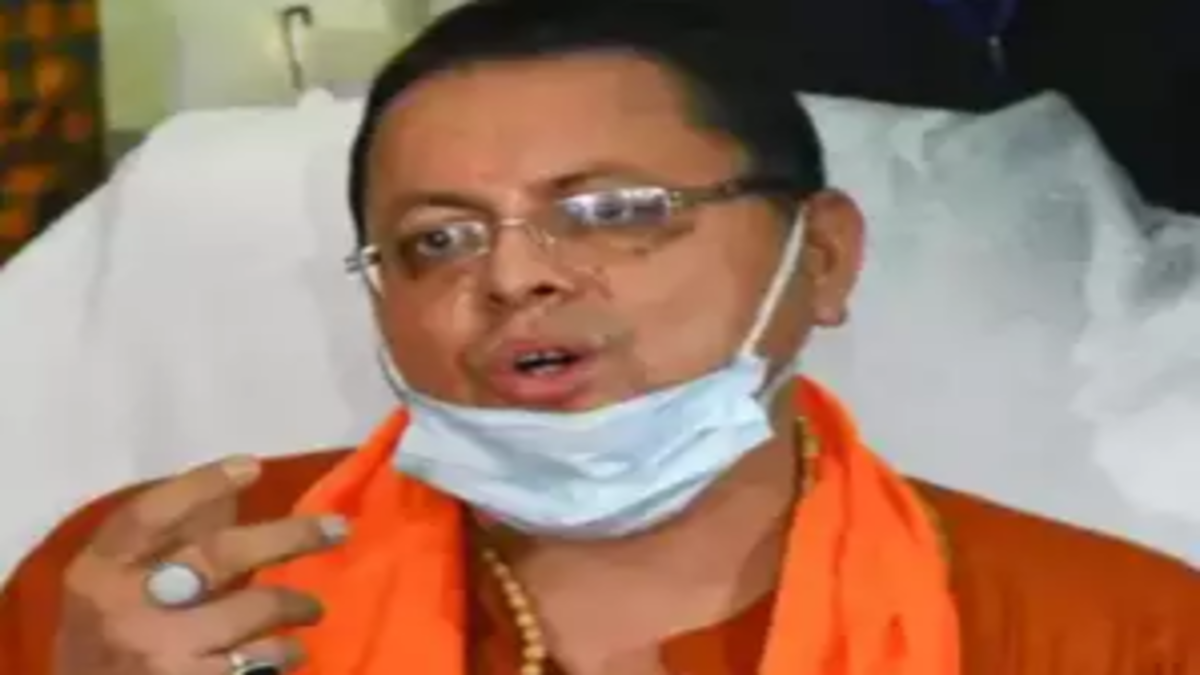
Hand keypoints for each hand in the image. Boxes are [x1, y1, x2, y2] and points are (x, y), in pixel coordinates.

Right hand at [53, 457, 347, 674]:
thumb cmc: (101, 643)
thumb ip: (165, 541)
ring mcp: (159, 656)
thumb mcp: (110, 588)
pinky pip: (253, 666)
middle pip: (218, 555)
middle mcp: (127, 609)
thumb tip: (232, 490)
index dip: (199, 484)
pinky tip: (292, 653)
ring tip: (312, 610)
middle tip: (338, 529)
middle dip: (287, 538)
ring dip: (294, 607)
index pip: (149, 515)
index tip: (252, 466)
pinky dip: (279, 657)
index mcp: (99, 573)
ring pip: (250, 614)